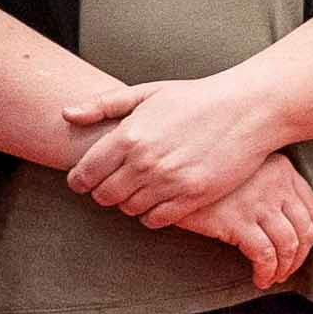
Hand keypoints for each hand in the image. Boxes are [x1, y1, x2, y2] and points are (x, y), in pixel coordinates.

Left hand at [58, 72, 290, 227]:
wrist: (246, 110)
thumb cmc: (193, 99)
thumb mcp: (146, 93)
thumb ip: (103, 105)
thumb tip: (66, 114)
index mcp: (128, 136)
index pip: (84, 175)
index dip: (80, 181)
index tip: (86, 179)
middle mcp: (145, 162)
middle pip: (103, 197)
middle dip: (103, 192)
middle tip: (114, 183)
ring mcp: (169, 182)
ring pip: (128, 210)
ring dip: (128, 202)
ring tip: (139, 188)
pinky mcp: (192, 197)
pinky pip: (156, 220)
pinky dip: (151, 214)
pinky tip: (157, 198)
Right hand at [177, 153, 312, 294]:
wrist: (171, 174)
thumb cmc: (206, 174)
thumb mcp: (245, 169)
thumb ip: (267, 183)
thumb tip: (285, 221)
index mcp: (282, 169)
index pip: (312, 209)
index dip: (310, 238)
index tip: (299, 251)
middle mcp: (276, 184)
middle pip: (304, 230)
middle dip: (299, 257)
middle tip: (286, 271)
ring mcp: (258, 203)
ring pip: (288, 245)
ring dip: (284, 268)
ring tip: (272, 278)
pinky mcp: (238, 221)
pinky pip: (264, 255)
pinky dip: (266, 272)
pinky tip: (259, 279)